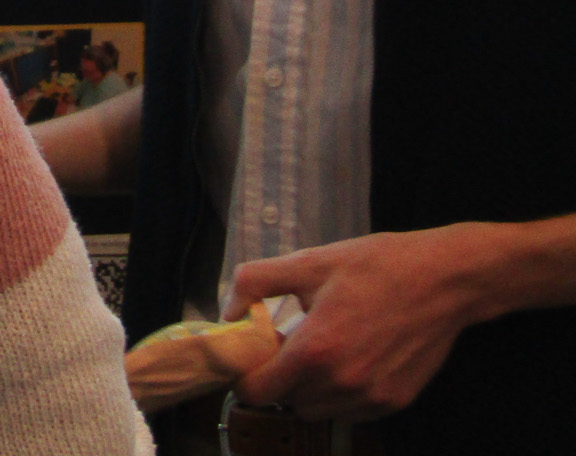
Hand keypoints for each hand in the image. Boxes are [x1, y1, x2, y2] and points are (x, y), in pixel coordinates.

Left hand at [225, 226, 499, 421]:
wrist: (444, 280)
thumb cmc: (375, 266)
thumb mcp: (307, 262)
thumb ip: (255, 282)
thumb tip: (228, 310)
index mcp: (316, 350)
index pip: (258, 391)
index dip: (245, 376)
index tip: (250, 356)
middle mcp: (343, 383)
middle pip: (286, 401)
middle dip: (278, 378)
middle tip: (286, 345)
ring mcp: (371, 398)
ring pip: (317, 410)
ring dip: (308, 389)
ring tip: (319, 350)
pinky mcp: (395, 402)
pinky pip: (350, 410)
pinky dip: (339, 393)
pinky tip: (348, 358)